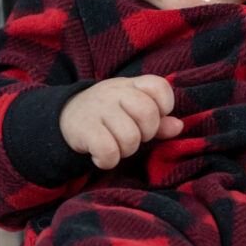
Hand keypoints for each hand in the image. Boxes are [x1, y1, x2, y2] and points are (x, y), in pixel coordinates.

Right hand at [59, 76, 183, 168]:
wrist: (66, 115)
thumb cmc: (109, 114)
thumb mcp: (133, 109)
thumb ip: (158, 119)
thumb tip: (178, 126)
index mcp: (131, 85)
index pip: (159, 86)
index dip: (164, 105)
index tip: (154, 117)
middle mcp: (115, 92)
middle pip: (148, 113)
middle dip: (147, 133)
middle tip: (134, 136)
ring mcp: (99, 109)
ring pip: (130, 137)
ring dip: (126, 150)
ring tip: (116, 146)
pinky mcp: (84, 128)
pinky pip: (108, 151)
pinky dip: (108, 160)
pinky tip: (102, 156)